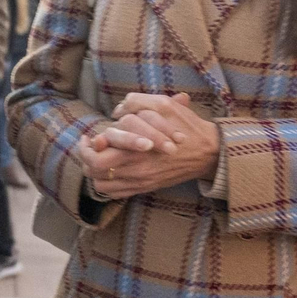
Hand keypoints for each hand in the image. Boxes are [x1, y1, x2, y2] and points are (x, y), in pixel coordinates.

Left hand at [77, 92, 219, 199]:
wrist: (209, 152)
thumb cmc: (187, 126)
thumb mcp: (164, 105)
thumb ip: (136, 103)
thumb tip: (118, 110)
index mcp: (136, 151)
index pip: (95, 157)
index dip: (87, 147)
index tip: (90, 137)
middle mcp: (135, 171)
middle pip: (94, 173)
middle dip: (86, 158)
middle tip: (90, 147)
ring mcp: (140, 182)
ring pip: (101, 186)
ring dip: (95, 172)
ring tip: (98, 158)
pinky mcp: (146, 188)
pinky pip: (116, 194)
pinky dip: (107, 184)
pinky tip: (111, 170)